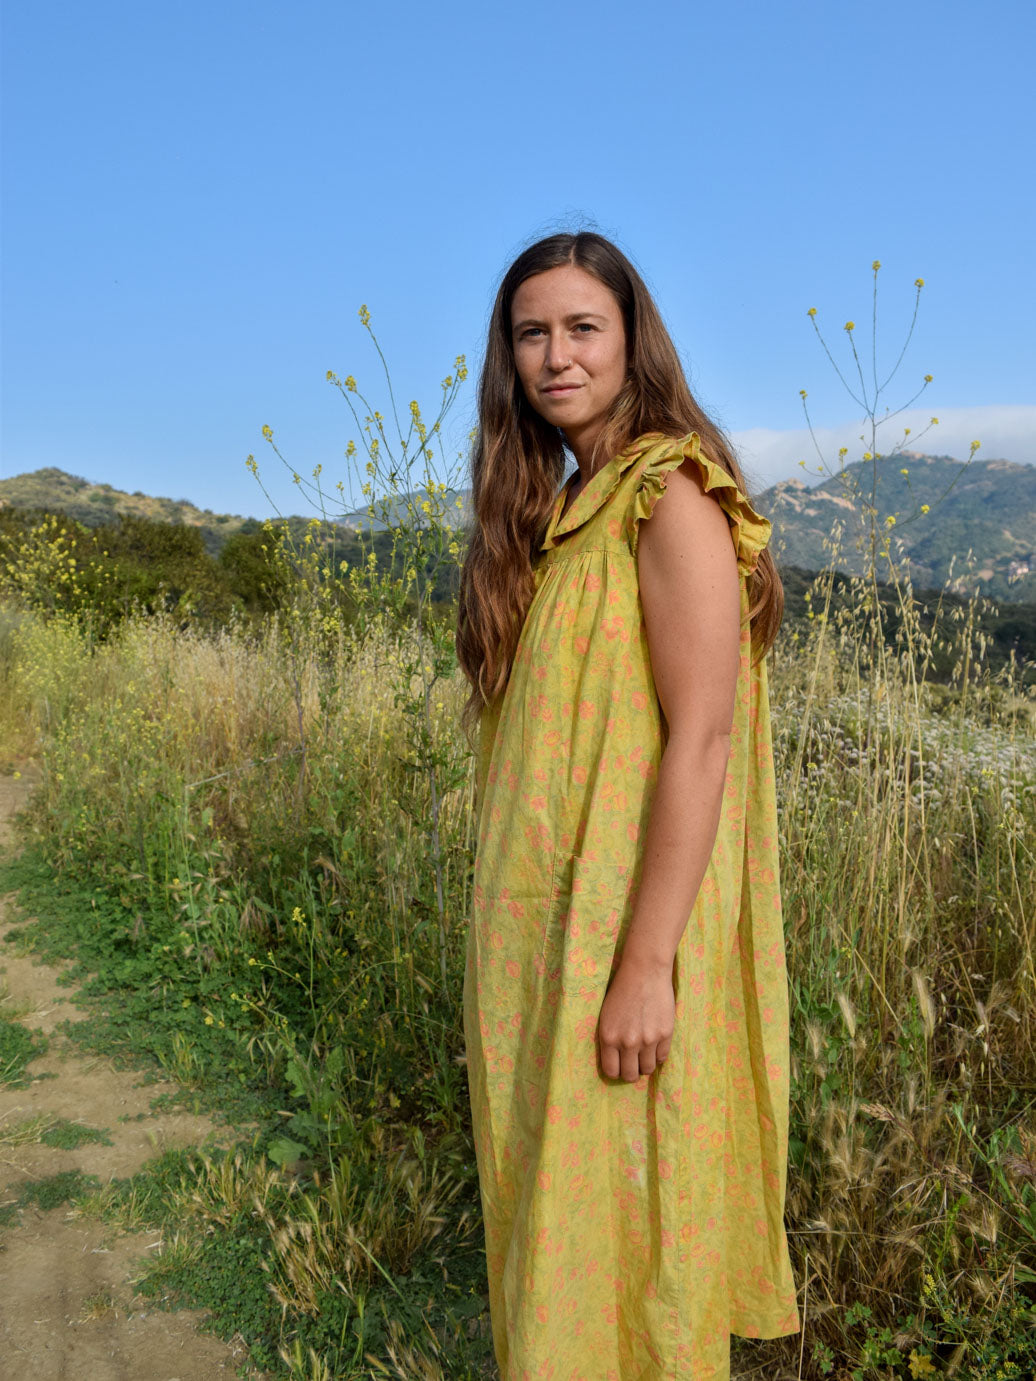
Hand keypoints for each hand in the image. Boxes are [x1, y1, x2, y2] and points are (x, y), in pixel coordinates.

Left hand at [596, 955, 674, 1081]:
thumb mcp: (606, 1016)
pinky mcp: (665, 1034)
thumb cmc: (622, 990)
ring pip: (648, 1069)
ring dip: (646, 1064)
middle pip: (630, 1075)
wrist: (644, 972)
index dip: (616, 1071)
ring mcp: (648, 1040)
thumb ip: (610, 1040)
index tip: (620, 1066)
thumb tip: (616, 1062)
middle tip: (633, 1063)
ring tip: (645, 1053)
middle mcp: (628, 1043)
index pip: (612, 1072)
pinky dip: (658, 1054)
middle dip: (631, 1072)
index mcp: (609, 1038)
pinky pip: (662, 1057)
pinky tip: (655, 1044)